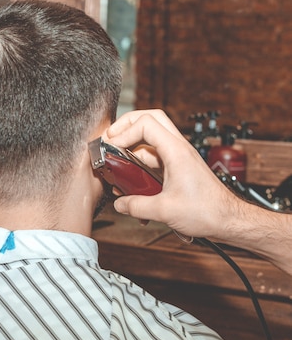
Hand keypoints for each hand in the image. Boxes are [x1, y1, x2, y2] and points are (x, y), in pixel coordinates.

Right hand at [104, 109, 238, 239]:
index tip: (111, 147)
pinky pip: (153, 158)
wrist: (228, 220)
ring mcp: (178, 157)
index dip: (123, 132)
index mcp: (175, 151)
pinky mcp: (177, 167)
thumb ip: (136, 206)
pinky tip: (132, 185)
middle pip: (149, 119)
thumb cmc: (208, 211)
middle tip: (111, 139)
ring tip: (117, 166)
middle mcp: (177, 149)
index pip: (145, 123)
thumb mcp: (164, 210)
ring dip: (131, 148)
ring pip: (149, 140)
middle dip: (126, 125)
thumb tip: (120, 204)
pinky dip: (138, 166)